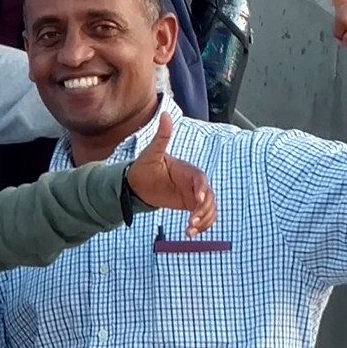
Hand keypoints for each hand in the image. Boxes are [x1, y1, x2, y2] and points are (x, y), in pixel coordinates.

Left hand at [124, 103, 216, 232]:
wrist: (137, 183)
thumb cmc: (144, 167)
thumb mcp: (152, 153)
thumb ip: (162, 137)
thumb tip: (165, 114)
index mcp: (188, 171)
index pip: (200, 180)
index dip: (202, 189)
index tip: (198, 200)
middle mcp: (194, 183)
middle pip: (209, 198)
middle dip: (203, 211)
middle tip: (191, 222)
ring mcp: (193, 196)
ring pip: (208, 210)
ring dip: (203, 221)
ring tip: (189, 231)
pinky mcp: (189, 206)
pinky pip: (202, 217)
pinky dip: (201, 226)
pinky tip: (190, 233)